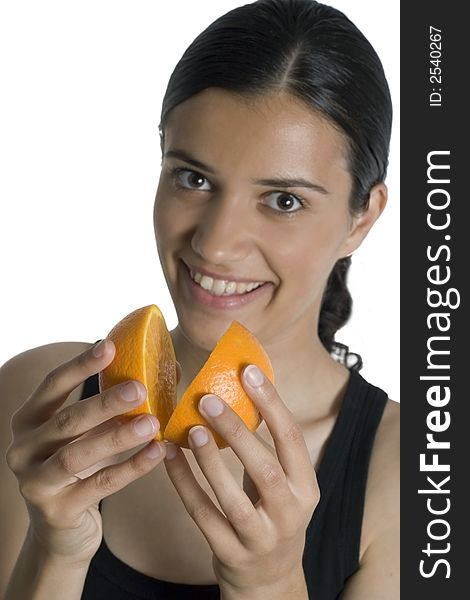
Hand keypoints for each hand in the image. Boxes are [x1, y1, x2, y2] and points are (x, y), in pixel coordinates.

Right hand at [6, 340, 166, 564]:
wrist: (62, 530)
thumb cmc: (81, 469)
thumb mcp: (90, 433)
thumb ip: (117, 405)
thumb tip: (170, 368)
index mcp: (28, 420)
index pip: (52, 385)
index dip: (80, 365)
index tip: (110, 346)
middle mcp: (22, 449)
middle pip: (66, 420)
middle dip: (104, 402)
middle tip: (140, 388)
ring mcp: (34, 483)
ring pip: (77, 455)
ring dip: (117, 436)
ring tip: (152, 423)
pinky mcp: (55, 511)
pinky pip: (98, 486)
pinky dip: (130, 468)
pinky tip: (157, 453)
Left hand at [163, 364, 318, 597]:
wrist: (270, 577)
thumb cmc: (273, 512)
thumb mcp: (284, 483)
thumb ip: (268, 447)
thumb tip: (239, 388)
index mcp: (306, 486)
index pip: (292, 438)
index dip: (271, 403)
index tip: (248, 372)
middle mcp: (289, 513)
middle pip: (264, 468)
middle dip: (235, 430)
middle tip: (206, 398)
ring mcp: (260, 537)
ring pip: (233, 498)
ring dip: (209, 461)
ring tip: (189, 427)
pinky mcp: (231, 553)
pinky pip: (203, 516)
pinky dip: (184, 485)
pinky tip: (169, 456)